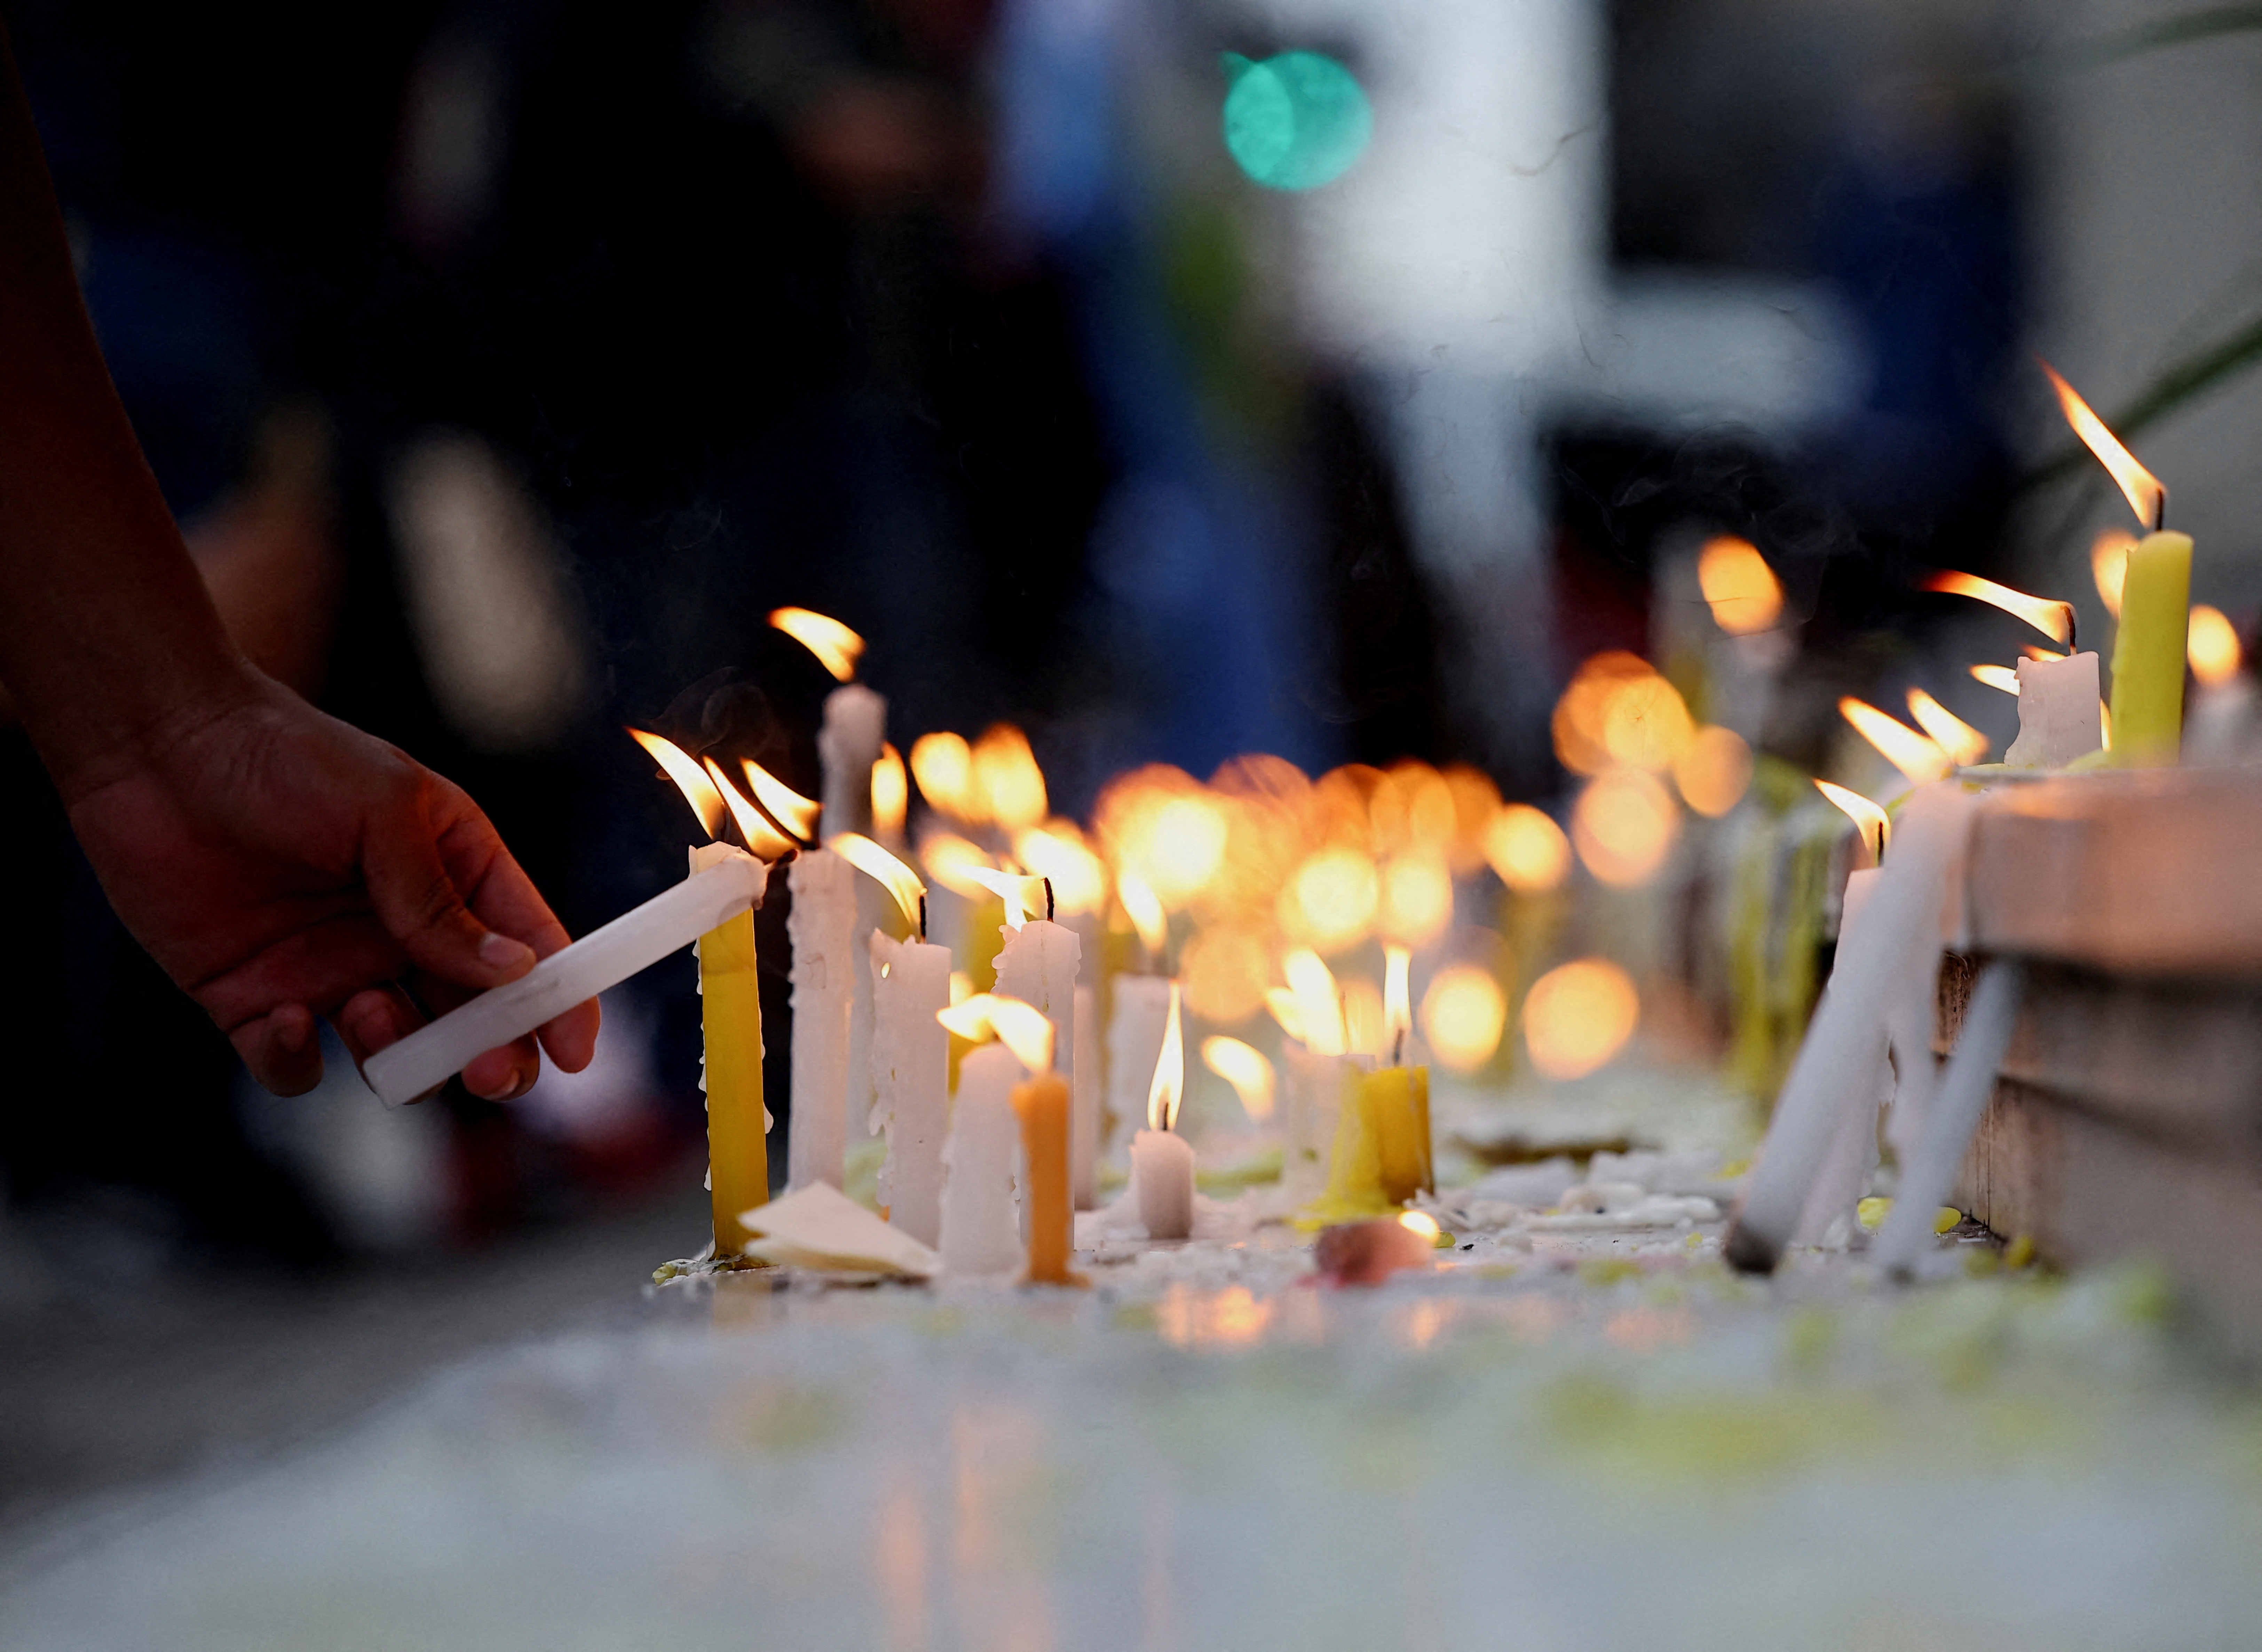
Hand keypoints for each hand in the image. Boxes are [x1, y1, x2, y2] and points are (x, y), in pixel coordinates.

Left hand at [61, 675, 598, 1097]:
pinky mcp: (255, 1001)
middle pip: (474, 1021)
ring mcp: (331, 972)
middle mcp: (402, 934)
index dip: (560, 1003)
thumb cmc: (286, 757)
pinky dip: (296, 1061)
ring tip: (363, 1009)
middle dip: (491, 1054)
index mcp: (454, 875)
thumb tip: (514, 972)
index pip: (529, 950)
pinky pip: (295, 1067)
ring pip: (396, 1054)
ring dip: (397, 1054)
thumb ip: (441, 901)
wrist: (158, 750)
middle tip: (484, 1069)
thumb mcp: (385, 812)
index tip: (573, 1052)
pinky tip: (283, 1019)